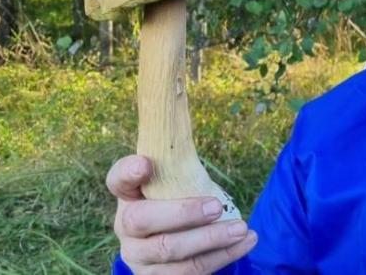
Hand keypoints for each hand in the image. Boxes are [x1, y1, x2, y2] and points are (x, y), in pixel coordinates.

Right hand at [106, 155, 257, 273]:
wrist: (171, 253)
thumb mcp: (174, 184)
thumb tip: (188, 107)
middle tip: (217, 206)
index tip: (146, 163)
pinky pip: (190, 271)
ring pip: (170, 252)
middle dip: (182, 213)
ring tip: (242, 228)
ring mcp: (139, 257)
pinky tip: (247, 242)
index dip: (128, 172)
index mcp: (127, 196)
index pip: (118, 180)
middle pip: (142, 221)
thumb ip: (180, 163)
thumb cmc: (177, 204)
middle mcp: (126, 228)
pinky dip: (223, 256)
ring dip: (211, 239)